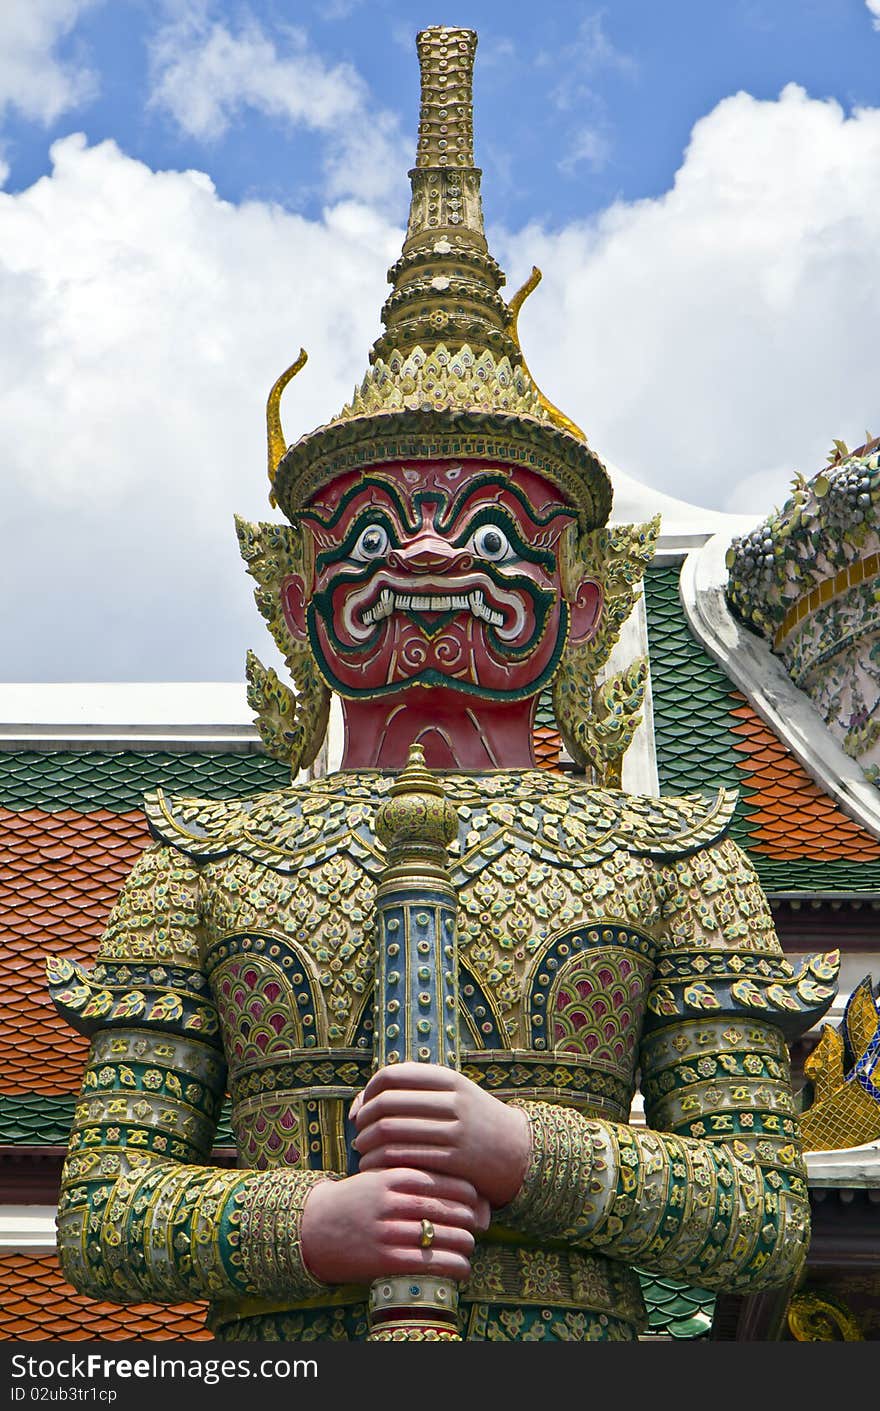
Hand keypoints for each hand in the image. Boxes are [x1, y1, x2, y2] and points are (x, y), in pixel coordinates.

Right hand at [300, 1167, 489, 1285]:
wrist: (312, 1226)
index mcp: (394, 1174)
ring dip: (466, 1243)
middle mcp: (392, 1200)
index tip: (478, 1199)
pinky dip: (453, 1266)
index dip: (469, 1193)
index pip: (445, 1180)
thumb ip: (413, 1178)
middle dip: (471, 1218)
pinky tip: (463, 1267)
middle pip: (448, 1208)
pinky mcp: (384, 1259)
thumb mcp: (380, 1176)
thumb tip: (460, 1188)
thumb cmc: (356, 1199)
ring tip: (471, 1245)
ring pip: (442, 1236)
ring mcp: (387, 1230)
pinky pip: (429, 1263)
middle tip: (480, 1223)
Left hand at [350, 1062, 530, 1208]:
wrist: (519, 1153)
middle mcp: (452, 1101)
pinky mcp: (454, 1161)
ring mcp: (455, 1131)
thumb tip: (359, 1104)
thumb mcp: (452, 1096)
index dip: (368, 1092)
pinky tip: (377, 1168)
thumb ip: (412, 1094)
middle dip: (363, 1120)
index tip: (362, 1110)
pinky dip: (381, 1162)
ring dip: (367, 1143)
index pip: (391, 1076)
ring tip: (363, 1152)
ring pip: (390, 1131)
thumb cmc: (474, 1123)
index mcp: (448, 1079)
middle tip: (358, 1134)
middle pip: (386, 1104)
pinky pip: (404, 1157)